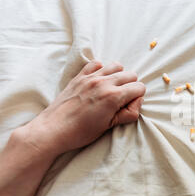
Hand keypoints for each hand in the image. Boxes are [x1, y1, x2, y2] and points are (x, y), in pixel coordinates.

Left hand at [16, 61, 145, 156]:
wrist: (53, 130)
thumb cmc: (81, 132)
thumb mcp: (109, 126)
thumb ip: (128, 113)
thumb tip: (137, 101)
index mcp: (113, 97)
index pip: (139, 87)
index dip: (138, 98)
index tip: (129, 106)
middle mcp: (103, 83)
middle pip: (131, 74)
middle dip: (131, 86)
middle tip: (122, 100)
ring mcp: (90, 78)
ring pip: (116, 66)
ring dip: (119, 76)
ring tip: (113, 89)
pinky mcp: (80, 77)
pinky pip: (97, 63)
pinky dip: (102, 70)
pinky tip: (99, 82)